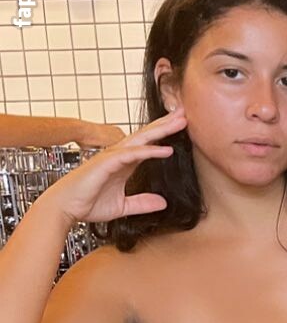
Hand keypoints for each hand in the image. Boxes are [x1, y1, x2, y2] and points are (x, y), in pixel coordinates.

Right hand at [37, 109, 186, 223]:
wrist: (65, 208)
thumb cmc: (87, 203)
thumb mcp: (123, 206)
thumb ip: (142, 203)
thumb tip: (163, 203)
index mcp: (124, 164)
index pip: (148, 145)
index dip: (164, 135)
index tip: (181, 127)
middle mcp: (119, 156)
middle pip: (146, 136)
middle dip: (165, 124)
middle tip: (184, 114)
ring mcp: (112, 157)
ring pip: (140, 139)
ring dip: (161, 130)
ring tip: (180, 121)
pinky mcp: (105, 163)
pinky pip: (131, 154)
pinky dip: (149, 151)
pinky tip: (166, 149)